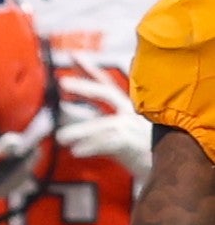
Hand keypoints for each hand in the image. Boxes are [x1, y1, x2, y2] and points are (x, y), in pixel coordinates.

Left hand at [56, 56, 150, 178]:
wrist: (165, 169)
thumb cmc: (138, 149)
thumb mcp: (117, 130)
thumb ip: (94, 120)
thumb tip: (62, 110)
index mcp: (126, 107)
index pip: (106, 83)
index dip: (89, 68)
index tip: (72, 55)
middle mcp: (130, 112)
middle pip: (106, 94)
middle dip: (85, 86)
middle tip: (62, 82)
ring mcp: (132, 127)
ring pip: (101, 125)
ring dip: (78, 130)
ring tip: (59, 137)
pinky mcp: (132, 144)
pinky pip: (107, 144)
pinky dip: (90, 147)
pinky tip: (75, 151)